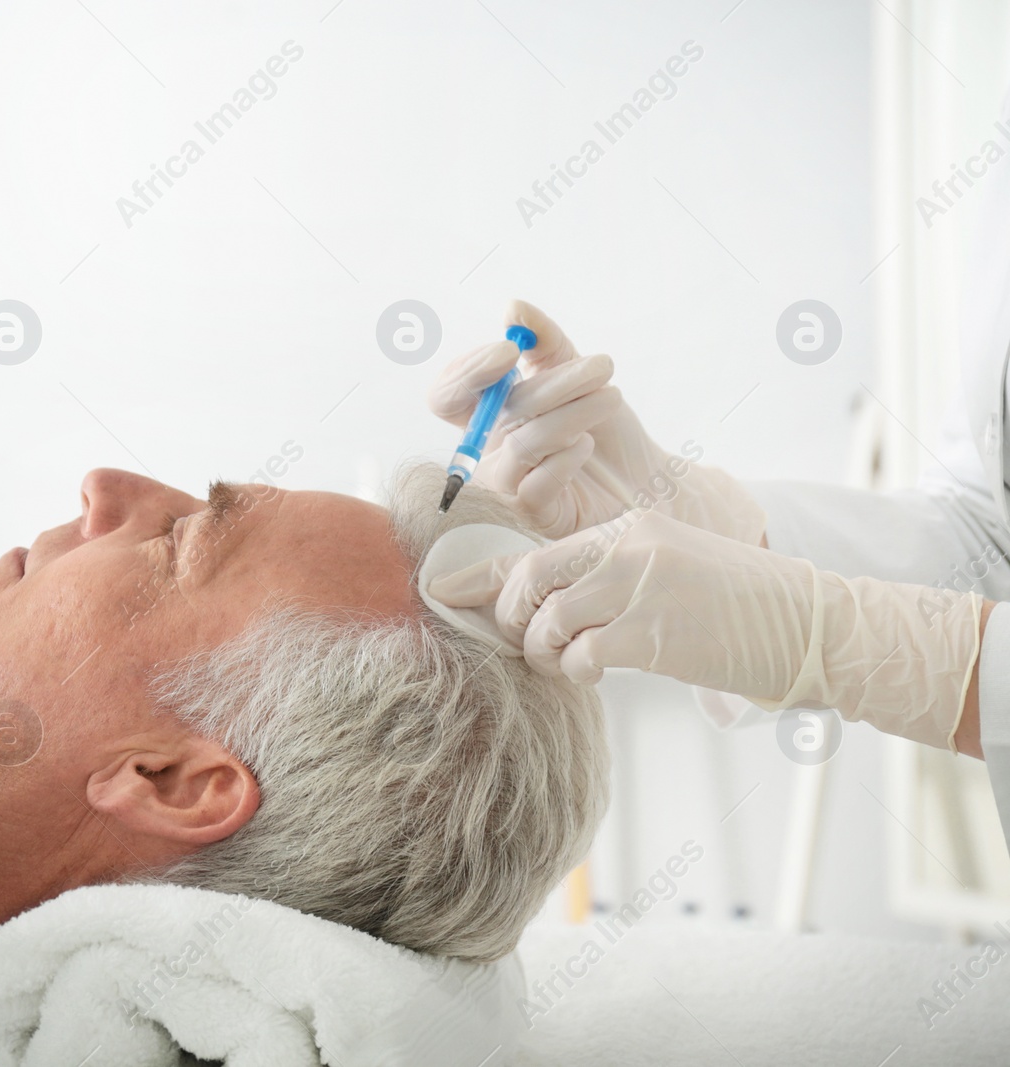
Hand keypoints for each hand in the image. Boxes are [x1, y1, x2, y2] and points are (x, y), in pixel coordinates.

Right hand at [427, 301, 765, 543]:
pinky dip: (567, 459)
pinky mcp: (534, 516)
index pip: (448, 395)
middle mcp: (489, 450)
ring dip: (575, 413)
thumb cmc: (607, 428)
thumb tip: (513, 308)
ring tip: (613, 396)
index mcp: (489, 414)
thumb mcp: (580, 373)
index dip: (468, 372)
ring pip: (524, 443)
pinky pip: (537, 484)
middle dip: (550, 384)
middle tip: (602, 365)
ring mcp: (507, 485)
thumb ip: (545, 342)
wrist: (648, 481)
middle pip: (494, 414)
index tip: (511, 350)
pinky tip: (587, 447)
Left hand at [429, 510, 983, 750]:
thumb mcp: (663, 572)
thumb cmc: (732, 606)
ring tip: (572, 664)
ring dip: (547, 654)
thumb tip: (536, 608)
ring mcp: (640, 586)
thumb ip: (603, 579)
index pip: (534, 548)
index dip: (481, 577)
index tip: (441, 590)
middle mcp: (627, 546)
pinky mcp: (653, 632)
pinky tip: (599, 673)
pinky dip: (579, 672)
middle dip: (514, 622)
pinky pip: (583, 655)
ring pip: (549, 621)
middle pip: (529, 582)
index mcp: (627, 527)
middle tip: (533, 646)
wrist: (809, 623)